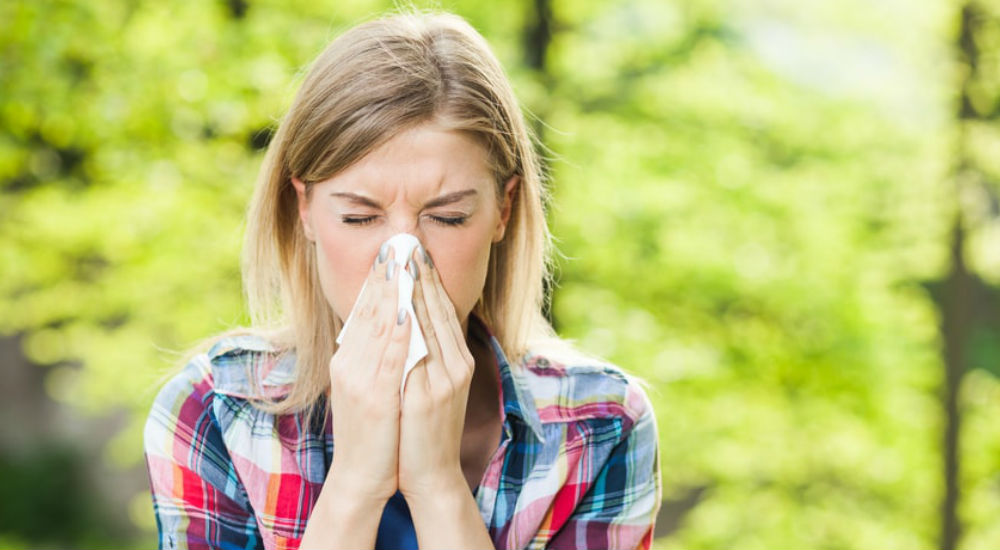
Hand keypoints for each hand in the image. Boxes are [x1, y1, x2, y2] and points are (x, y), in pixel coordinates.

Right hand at [326, 247, 410, 504]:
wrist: (362, 477)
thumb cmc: (373, 433)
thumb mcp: (369, 387)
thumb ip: (375, 357)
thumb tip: (389, 326)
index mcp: (348, 360)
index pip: (364, 311)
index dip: (378, 279)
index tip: (391, 251)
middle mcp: (349, 364)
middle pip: (369, 311)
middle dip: (385, 275)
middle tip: (397, 242)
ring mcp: (360, 380)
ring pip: (378, 326)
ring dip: (391, 291)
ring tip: (402, 261)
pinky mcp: (375, 397)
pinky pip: (389, 356)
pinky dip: (396, 330)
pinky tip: (405, 308)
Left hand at [397, 246, 475, 499]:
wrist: (430, 474)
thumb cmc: (423, 430)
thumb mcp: (429, 386)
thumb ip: (425, 354)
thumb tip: (409, 320)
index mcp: (457, 361)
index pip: (441, 310)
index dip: (428, 278)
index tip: (413, 250)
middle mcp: (456, 365)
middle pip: (439, 309)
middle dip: (421, 274)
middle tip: (407, 241)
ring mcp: (446, 379)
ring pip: (431, 324)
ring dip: (415, 290)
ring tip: (401, 261)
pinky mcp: (431, 395)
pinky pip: (420, 352)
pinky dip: (410, 326)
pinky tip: (399, 305)